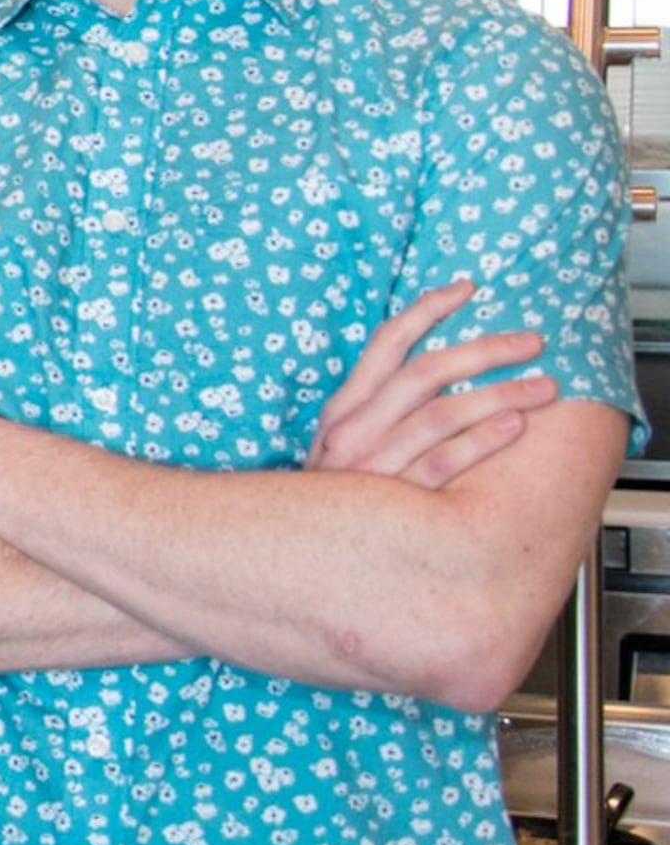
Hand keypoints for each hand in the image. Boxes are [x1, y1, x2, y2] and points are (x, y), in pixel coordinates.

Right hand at [310, 280, 552, 486]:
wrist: (303, 554)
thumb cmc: (339, 496)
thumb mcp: (342, 443)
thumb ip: (376, 407)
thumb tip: (426, 369)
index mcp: (344, 407)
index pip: (387, 342)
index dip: (428, 310)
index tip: (467, 289)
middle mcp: (356, 428)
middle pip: (426, 371)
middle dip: (485, 349)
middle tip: (532, 341)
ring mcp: (374, 463)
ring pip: (441, 413)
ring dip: (499, 394)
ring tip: (542, 386)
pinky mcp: (397, 499)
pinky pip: (445, 462)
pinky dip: (482, 441)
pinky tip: (514, 427)